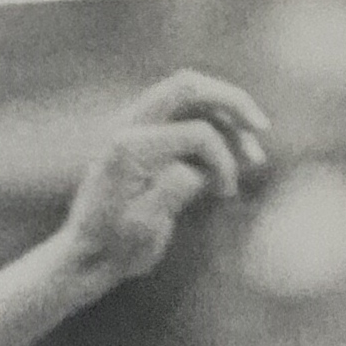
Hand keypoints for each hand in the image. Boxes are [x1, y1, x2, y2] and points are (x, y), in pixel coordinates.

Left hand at [54, 71, 272, 293]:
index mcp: (129, 145)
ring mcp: (134, 130)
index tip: (226, 191)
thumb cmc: (113, 247)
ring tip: (254, 156)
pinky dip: (214, 131)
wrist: (85, 258)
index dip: (222, 159)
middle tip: (261, 126)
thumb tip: (205, 167)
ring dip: (226, 119)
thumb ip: (176, 188)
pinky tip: (233, 160)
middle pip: (189, 87)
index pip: (197, 133)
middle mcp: (128, 127)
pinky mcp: (144, 141)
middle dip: (232, 102)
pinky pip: (185, 118)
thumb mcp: (146, 226)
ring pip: (191, 99)